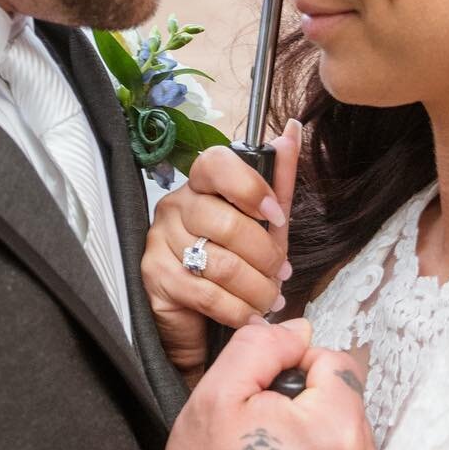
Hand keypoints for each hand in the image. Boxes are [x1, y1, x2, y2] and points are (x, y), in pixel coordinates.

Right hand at [142, 123, 301, 381]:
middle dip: (264, 256)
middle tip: (279, 274)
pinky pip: (207, 294)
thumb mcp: (264, 223)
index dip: (251, 188)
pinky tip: (250, 314)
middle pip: (226, 223)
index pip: (217, 164)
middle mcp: (175, 206)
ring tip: (269, 298)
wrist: (200, 318)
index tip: (276, 216)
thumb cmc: (234, 262)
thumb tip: (292, 131)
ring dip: (256, 288)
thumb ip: (278, 180)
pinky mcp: (156, 277)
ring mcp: (160, 241)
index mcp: (201, 184)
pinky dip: (238, 309)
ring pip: (220, 263)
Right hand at [161, 319, 379, 449]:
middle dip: (303, 405)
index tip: (261, 400)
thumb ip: (260, 348)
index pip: (334, 360)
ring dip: (311, 437)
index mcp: (338, 427)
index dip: (292, 368)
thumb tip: (299, 328)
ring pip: (341, 433)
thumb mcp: (216, 398)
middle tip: (259, 437)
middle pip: (342, 399)